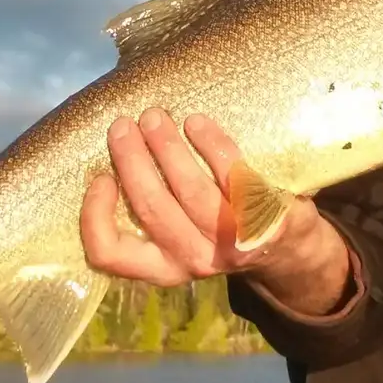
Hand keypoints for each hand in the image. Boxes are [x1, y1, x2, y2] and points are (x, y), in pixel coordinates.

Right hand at [79, 108, 354, 312]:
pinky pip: (232, 175)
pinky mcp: (262, 218)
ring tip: (154, 116)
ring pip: (190, 191)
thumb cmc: (217, 231)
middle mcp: (191, 260)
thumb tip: (114, 151)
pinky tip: (197, 122)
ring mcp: (229, 241)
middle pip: (151, 208)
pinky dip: (211, 144)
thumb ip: (149, 208)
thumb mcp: (178, 236)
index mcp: (162, 266)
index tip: (100, 177)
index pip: (110, 254)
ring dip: (167, 147)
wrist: (287, 251)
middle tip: (123, 125)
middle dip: (132, 160)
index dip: (96, 215)